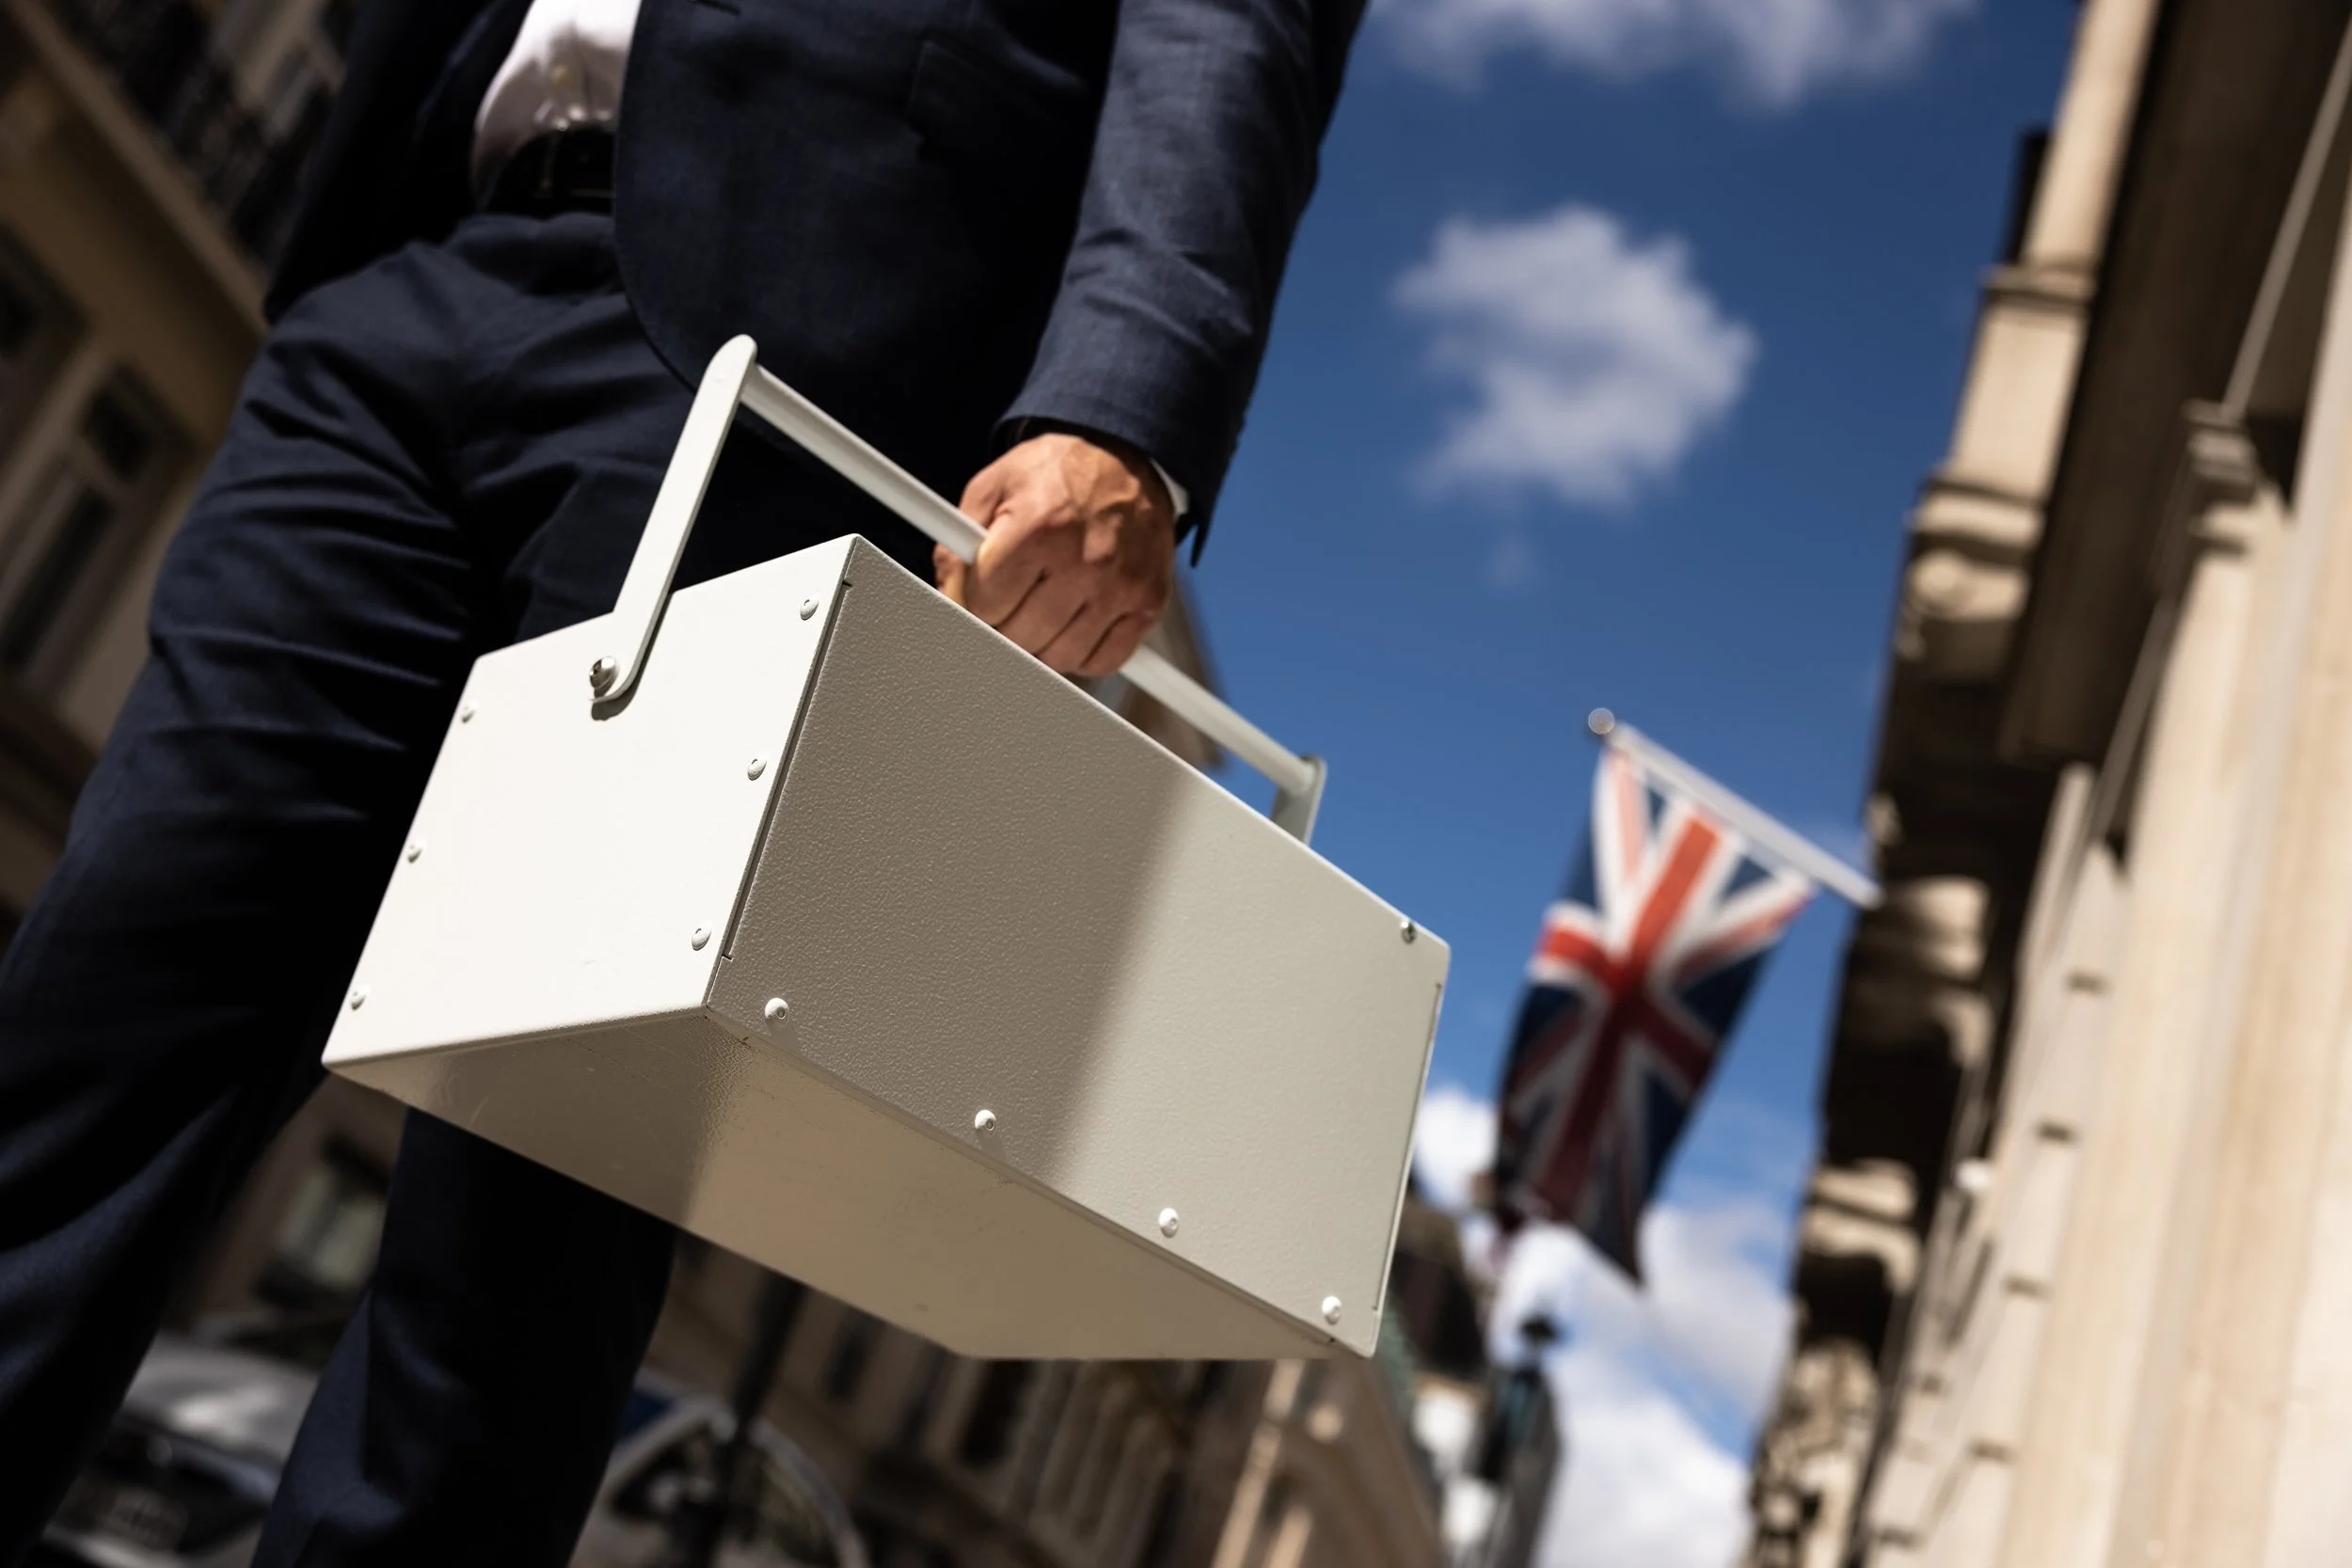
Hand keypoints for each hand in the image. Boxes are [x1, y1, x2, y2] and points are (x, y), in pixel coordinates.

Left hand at [935, 431, 1175, 676]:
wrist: (1124, 458)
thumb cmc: (1057, 473)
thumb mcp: (994, 486)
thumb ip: (958, 542)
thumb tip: (948, 594)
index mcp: (1039, 528)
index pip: (985, 604)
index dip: (974, 601)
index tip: (983, 591)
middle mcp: (1084, 561)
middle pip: (1020, 635)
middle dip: (1004, 622)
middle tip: (1010, 600)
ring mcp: (1120, 586)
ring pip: (1060, 657)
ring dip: (1042, 642)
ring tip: (1041, 609)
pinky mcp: (1148, 601)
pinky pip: (1104, 660)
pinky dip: (1082, 654)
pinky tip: (1074, 624)